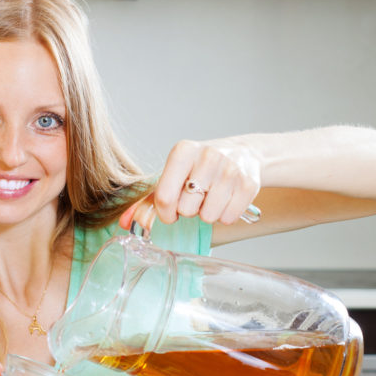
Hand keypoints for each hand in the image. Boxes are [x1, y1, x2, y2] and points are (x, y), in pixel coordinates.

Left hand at [119, 139, 261, 229]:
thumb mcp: (172, 176)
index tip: (170, 213)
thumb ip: (147, 201)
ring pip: (208, 216)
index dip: (165, 214)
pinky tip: (227, 200)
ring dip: (208, 214)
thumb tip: (126, 224)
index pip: (165, 197)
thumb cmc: (198, 169)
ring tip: (212, 197)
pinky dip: (226, 216)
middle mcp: (207, 156)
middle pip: (186, 209)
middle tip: (197, 197)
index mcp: (182, 151)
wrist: (242, 154)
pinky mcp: (249, 184)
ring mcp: (230, 170)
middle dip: (189, 210)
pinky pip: (228, 218)